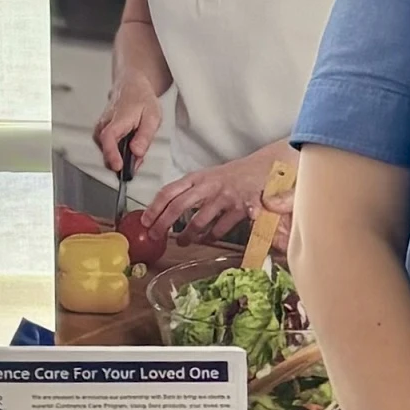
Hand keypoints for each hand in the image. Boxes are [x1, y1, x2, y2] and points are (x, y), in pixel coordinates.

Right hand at [92, 81, 162, 183]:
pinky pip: (108, 148)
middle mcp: (104, 124)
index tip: (118, 167)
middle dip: (122, 161)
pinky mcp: (101, 133)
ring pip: (106, 152)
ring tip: (137, 152)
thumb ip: (144, 136)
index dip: (112, 154)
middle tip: (138, 161)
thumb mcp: (152, 117)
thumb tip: (137, 152)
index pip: (108, 138)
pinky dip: (119, 153)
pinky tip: (130, 151)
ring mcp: (101, 129)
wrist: (132, 87)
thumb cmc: (142, 100)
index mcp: (118, 118)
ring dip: (122, 158)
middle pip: (106, 150)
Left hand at [134, 152, 280, 261]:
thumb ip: (190, 191)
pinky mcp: (240, 209)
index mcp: (197, 177)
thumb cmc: (234, 175)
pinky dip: (212, 237)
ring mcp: (224, 197)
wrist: (264, 168)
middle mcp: (208, 185)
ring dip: (188, 235)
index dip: (154, 207)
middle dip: (164, 224)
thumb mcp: (208, 177)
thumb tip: (166, 209)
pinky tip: (207, 239)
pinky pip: (221, 229)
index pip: (169, 191)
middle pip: (179, 206)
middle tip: (156, 236)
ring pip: (199, 221)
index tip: (145, 220)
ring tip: (183, 242)